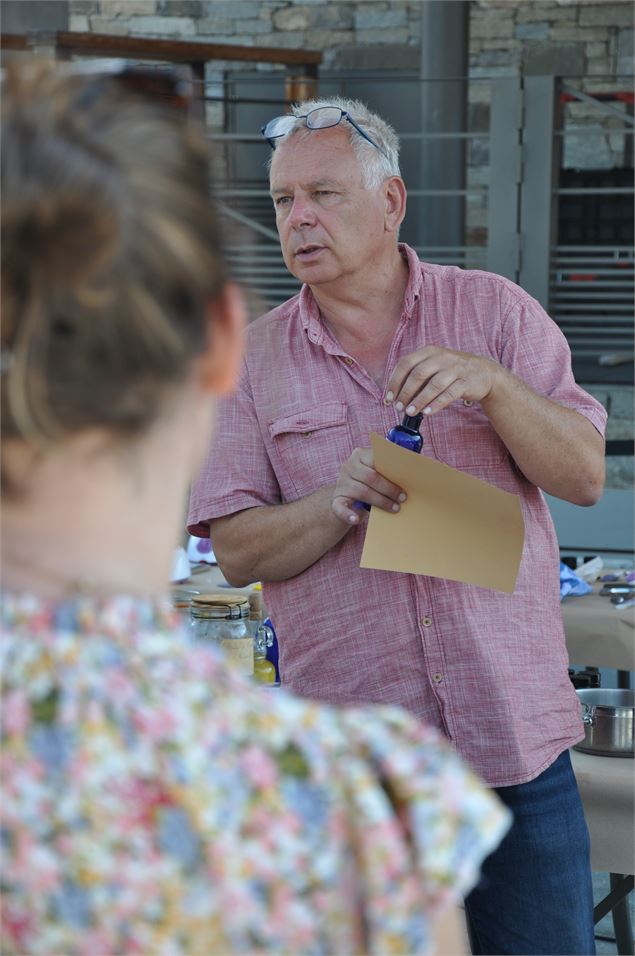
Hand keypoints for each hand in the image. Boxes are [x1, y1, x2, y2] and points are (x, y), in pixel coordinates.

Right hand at [331, 447, 405, 524]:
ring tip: (395, 508)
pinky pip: (340, 508)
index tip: (406, 480)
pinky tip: (357, 519)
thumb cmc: (368, 483)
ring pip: (362, 492)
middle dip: (389, 489)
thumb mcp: (375, 471)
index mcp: (359, 455)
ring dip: (381, 502)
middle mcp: (348, 467)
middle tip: (403, 498)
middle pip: (370, 477)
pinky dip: (348, 515)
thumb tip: (413, 471)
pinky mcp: (336, 500)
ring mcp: (341, 484)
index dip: (392, 470)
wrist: (347, 498)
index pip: (376, 459)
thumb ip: (388, 468)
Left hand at [384, 346, 498, 415]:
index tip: (388, 398)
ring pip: (434, 384)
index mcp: (429, 351)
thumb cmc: (452, 371)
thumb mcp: (434, 365)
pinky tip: (427, 412)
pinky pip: (450, 394)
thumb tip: (396, 395)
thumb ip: (416, 375)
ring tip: (410, 412)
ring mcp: (455, 369)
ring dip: (419, 400)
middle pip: (418, 374)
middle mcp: (442, 357)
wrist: (484, 373)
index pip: (406, 363)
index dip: (395, 381)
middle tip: (399, 407)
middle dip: (405, 392)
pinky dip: (437, 404)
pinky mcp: (466, 382)